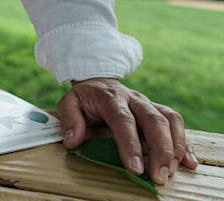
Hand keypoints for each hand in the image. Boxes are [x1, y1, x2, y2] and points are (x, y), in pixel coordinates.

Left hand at [57, 78, 198, 184]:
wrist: (98, 80)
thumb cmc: (85, 97)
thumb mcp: (68, 102)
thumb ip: (69, 120)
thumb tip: (73, 141)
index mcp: (111, 98)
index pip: (123, 120)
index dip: (130, 144)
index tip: (135, 168)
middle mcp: (134, 99)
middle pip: (154, 120)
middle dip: (160, 150)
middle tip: (159, 176)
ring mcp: (148, 104)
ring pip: (170, 120)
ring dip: (175, 147)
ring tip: (172, 171)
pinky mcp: (158, 110)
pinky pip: (176, 123)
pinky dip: (185, 143)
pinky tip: (188, 161)